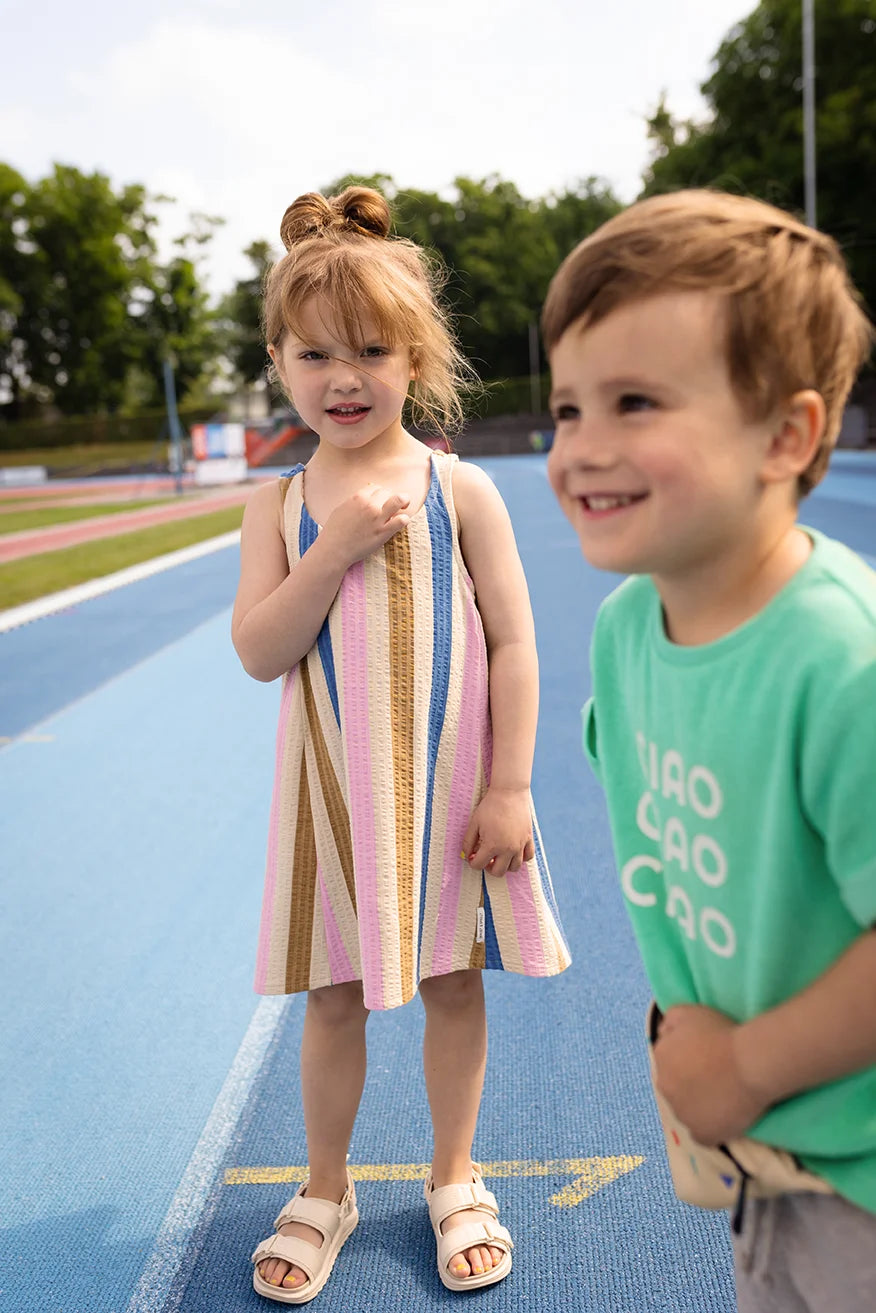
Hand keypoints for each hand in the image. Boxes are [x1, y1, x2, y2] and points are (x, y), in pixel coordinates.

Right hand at [321, 484, 409, 567]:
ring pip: (399, 500)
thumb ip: (355, 501)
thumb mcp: (342, 508)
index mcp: (358, 497)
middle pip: (388, 492)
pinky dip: (404, 519)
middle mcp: (369, 505)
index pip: (376, 487)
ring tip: (404, 506)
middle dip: (390, 498)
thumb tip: (365, 497)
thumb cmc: (334, 531)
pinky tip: (402, 521)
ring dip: (404, 501)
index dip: (379, 494)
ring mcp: (378, 518)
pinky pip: (401, 520)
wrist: (334, 549)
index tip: (380, 501)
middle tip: (391, 506)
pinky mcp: (383, 532)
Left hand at [462, 787, 534, 877]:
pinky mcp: (528, 839)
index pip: (479, 865)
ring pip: (514, 868)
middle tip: (485, 858)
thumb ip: (468, 842)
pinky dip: (521, 858)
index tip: (472, 856)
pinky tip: (513, 851)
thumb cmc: (490, 806)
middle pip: (498, 872)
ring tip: (499, 856)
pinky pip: (528, 857)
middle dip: (488, 868)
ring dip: (505, 865)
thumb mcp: (474, 823)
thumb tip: (467, 855)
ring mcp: (520, 845)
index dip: (473, 862)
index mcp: (492, 845)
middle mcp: (508, 849)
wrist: (509, 793)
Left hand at [653, 1004, 769, 1144]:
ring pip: (687, 1112)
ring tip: (723, 1097)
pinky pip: (703, 1133)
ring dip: (700, 1106)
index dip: (688, 1062)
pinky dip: (713, 1126)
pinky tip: (727, 1115)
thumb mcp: (686, 1011)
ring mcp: (682, 1116)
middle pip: (675, 1089)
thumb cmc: (721, 1033)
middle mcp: (664, 1090)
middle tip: (715, 1079)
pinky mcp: (701, 1136)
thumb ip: (668, 1022)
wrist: (749, 1063)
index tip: (706, 1061)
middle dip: (690, 1085)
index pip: (669, 1063)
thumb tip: (663, 1033)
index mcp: (659, 1060)